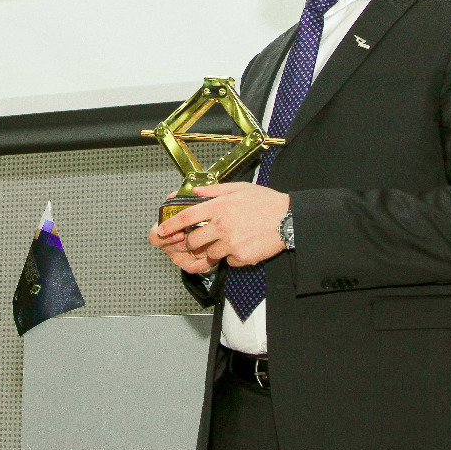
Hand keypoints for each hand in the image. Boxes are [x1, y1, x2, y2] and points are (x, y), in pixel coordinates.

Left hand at [153, 183, 289, 267]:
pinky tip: (244, 244)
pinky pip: (228, 261)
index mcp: (219, 207)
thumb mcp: (238, 189)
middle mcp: (222, 226)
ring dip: (215, 249)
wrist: (288, 219)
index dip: (170, 225)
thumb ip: (213, 190)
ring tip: (231, 238)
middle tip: (201, 238)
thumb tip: (194, 191)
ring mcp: (231, 243)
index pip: (186, 217)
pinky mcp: (241, 257)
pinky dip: (232, 256)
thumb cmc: (265, 202)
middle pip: (193, 241)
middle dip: (192, 242)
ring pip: (210, 253)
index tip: (162, 230)